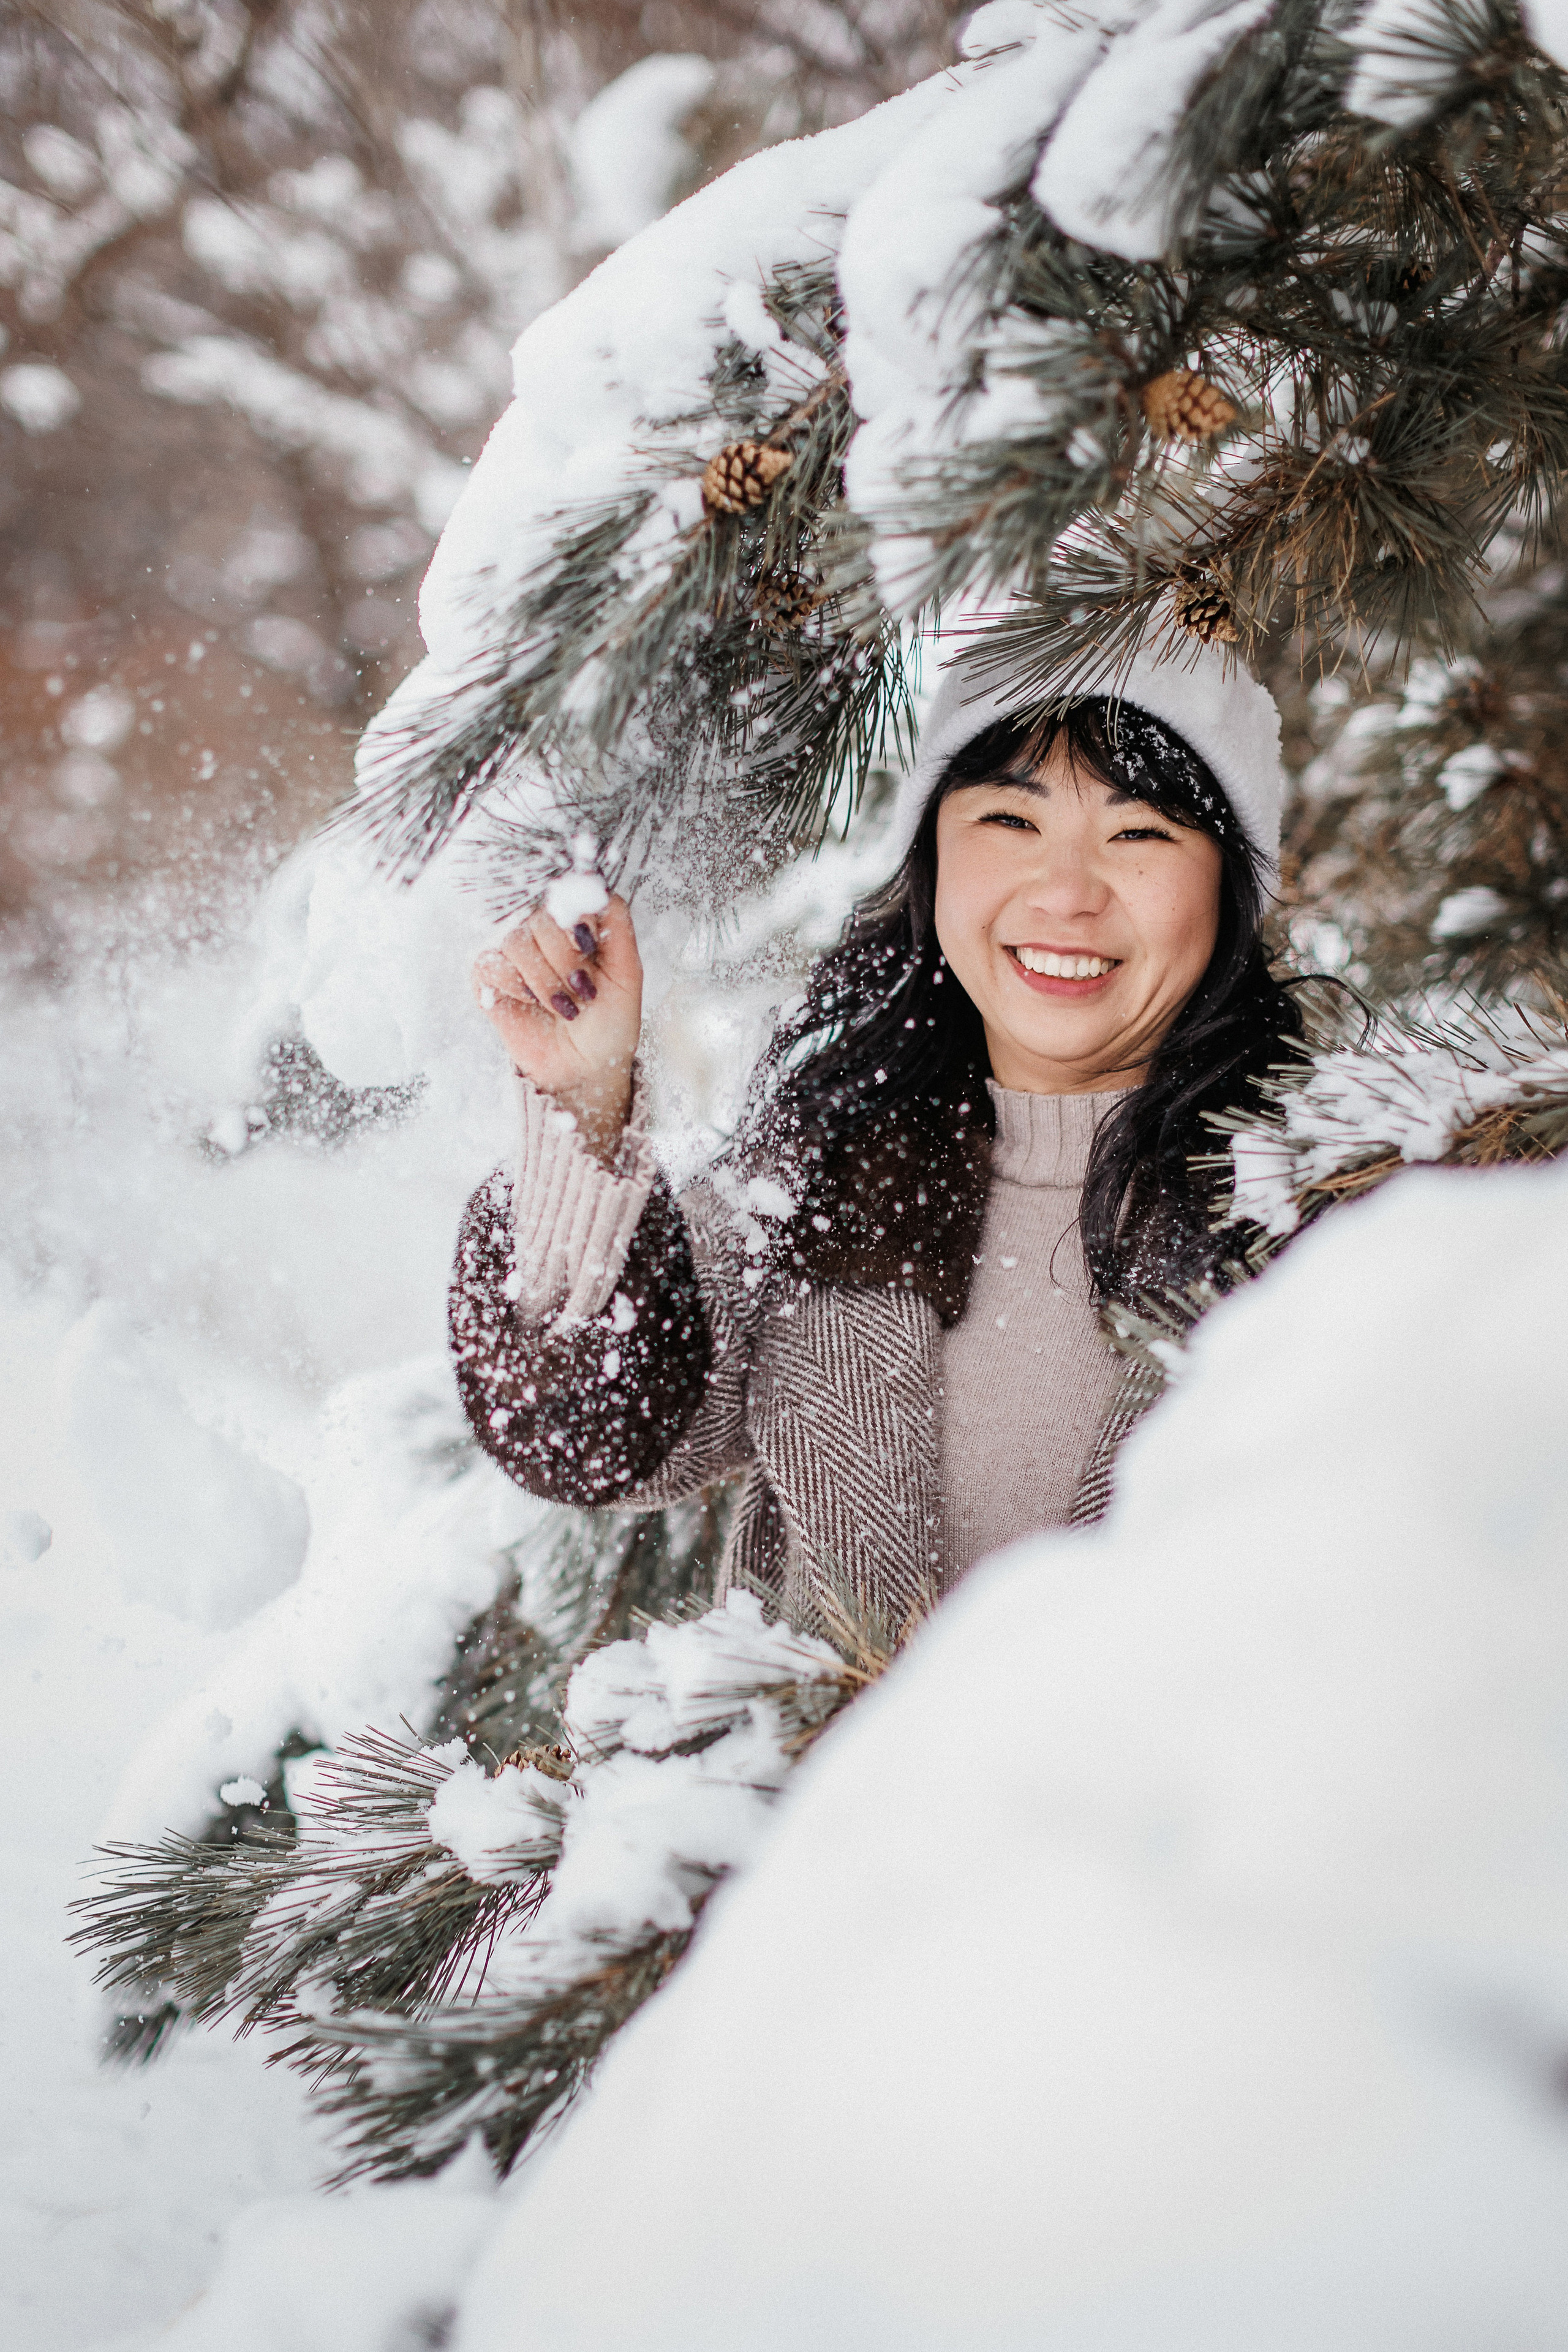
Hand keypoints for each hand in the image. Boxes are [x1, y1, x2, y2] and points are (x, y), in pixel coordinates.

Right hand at [472, 894, 641, 1165]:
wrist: (586, 1067)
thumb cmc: (609, 1021)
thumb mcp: (627, 970)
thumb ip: (616, 921)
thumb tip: (592, 882)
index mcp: (572, 919)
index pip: (563, 890)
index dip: (575, 921)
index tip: (588, 950)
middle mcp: (539, 926)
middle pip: (539, 913)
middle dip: (566, 959)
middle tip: (583, 990)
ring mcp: (510, 948)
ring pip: (515, 938)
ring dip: (545, 980)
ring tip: (564, 1006)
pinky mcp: (485, 974)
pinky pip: (490, 961)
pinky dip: (518, 986)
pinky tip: (535, 1003)